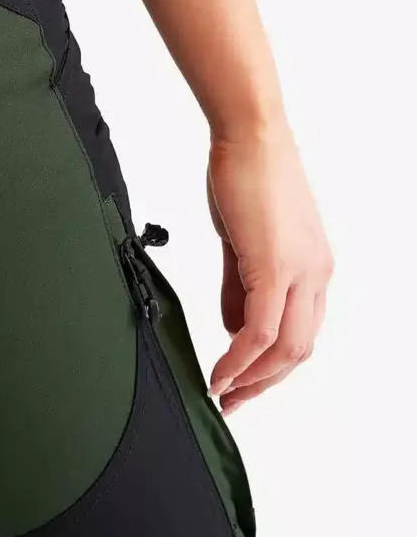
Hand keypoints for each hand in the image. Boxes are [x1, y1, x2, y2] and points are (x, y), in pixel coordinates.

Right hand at [205, 125, 332, 414]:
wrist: (249, 136)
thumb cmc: (245, 174)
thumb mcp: (242, 238)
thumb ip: (239, 285)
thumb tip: (234, 327)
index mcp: (312, 267)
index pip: (300, 332)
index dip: (271, 364)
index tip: (241, 381)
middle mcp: (316, 275)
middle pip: (299, 350)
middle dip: (264, 382)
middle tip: (232, 400)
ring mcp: (300, 272)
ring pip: (286, 348)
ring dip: (254, 377)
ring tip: (223, 391)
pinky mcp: (275, 267)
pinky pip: (260, 329)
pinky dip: (240, 357)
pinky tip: (221, 370)